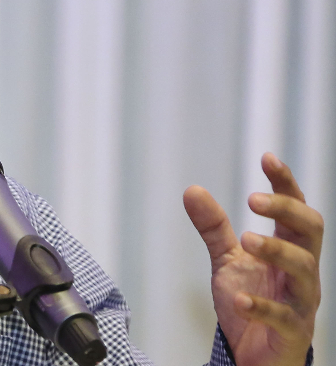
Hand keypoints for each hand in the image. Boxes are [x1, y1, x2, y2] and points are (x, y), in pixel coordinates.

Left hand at [184, 153, 322, 365]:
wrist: (255, 358)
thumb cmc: (250, 304)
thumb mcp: (228, 260)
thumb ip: (214, 228)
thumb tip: (192, 189)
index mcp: (289, 249)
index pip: (296, 209)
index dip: (285, 183)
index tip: (267, 157)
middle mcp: (302, 271)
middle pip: (310, 230)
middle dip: (286, 209)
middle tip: (252, 198)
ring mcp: (301, 302)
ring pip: (304, 269)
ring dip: (276, 251)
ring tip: (247, 240)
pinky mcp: (292, 333)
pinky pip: (284, 317)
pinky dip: (261, 306)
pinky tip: (238, 299)